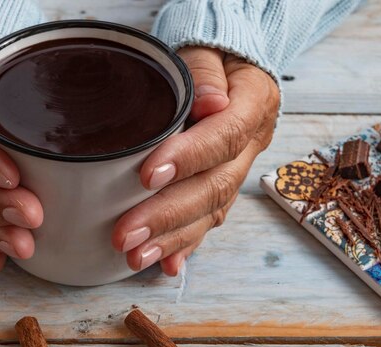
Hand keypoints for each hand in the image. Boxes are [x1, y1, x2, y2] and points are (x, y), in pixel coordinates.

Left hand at [112, 46, 279, 275]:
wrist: (231, 70)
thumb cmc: (212, 55)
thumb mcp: (208, 48)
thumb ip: (205, 73)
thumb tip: (210, 103)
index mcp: (255, 104)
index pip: (225, 135)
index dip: (190, 158)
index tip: (147, 175)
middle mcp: (252, 144)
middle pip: (215, 186)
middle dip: (169, 214)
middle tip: (126, 234)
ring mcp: (239, 170)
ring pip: (212, 211)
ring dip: (173, 238)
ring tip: (136, 256)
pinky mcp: (224, 186)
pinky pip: (209, 220)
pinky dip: (186, 244)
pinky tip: (166, 266)